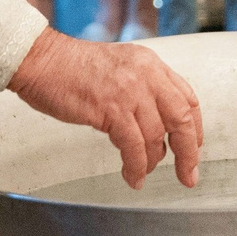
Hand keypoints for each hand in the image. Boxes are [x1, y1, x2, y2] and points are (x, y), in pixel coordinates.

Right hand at [6, 28, 203, 189]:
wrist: (42, 59)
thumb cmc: (72, 68)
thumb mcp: (119, 68)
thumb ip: (141, 89)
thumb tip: (156, 126)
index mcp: (150, 64)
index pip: (187, 97)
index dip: (194, 127)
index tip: (194, 148)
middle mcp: (146, 74)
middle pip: (182, 118)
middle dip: (188, 152)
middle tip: (188, 175)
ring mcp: (129, 90)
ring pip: (156, 136)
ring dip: (152, 162)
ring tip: (142, 173)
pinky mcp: (111, 108)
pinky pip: (133, 146)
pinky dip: (136, 166)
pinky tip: (132, 176)